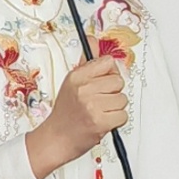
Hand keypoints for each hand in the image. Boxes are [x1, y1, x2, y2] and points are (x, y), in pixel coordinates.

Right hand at [30, 55, 130, 178]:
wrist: (56, 139)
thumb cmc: (65, 113)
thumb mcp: (71, 83)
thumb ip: (86, 63)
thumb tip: (93, 39)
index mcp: (77, 76)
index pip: (108, 62)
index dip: (108, 73)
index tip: (101, 82)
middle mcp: (83, 89)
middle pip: (118, 81)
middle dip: (112, 92)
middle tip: (99, 101)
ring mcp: (92, 106)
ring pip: (122, 99)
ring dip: (114, 108)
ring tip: (100, 112)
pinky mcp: (100, 122)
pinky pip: (123, 115)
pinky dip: (116, 121)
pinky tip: (103, 121)